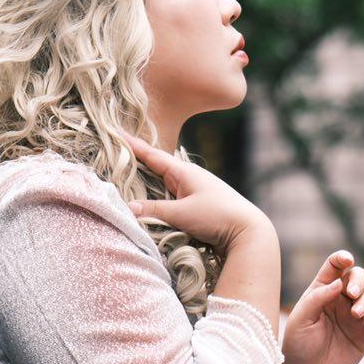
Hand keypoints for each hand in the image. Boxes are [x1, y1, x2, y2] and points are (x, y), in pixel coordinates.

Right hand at [121, 131, 268, 253]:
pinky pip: (172, 195)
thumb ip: (154, 210)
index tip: (117, 133)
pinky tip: (152, 197)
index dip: (134, 146)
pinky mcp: (198, 205)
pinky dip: (159, 194)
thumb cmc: (217, 217)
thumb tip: (129, 207)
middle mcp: (189, 177)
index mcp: (184, 172)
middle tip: (116, 153)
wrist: (248, 230)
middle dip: (137, 160)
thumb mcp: (181, 214)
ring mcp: (195, 190)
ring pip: (164, 182)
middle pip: (157, 166)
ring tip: (128, 173)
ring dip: (148, 179)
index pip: (153, 155)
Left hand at [281, 250, 363, 363]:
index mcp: (322, 290)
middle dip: (359, 280)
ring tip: (356, 314)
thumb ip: (318, 297)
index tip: (347, 260)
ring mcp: (355, 316)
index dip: (342, 258)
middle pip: (358, 276)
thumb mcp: (301, 318)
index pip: (335, 266)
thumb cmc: (298, 345)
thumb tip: (340, 283)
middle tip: (352, 293)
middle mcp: (340, 300)